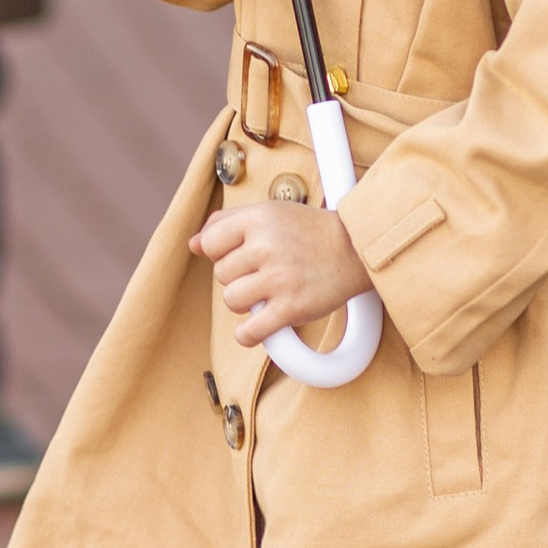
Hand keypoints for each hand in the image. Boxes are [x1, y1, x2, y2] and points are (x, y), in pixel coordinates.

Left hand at [192, 198, 370, 350]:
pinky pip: (249, 332)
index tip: (242, 256)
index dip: (222, 252)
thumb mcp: (269, 213)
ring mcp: (279, 278)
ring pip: (231, 300)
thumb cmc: (309, 231)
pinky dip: (249, 334)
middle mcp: (266, 246)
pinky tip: (259, 325)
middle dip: (238, 277)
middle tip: (264, 273)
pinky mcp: (291, 308)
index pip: (210, 243)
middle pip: (221, 275)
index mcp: (259, 218)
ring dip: (245, 303)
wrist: (355, 250)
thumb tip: (193, 244)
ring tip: (266, 294)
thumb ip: (227, 224)